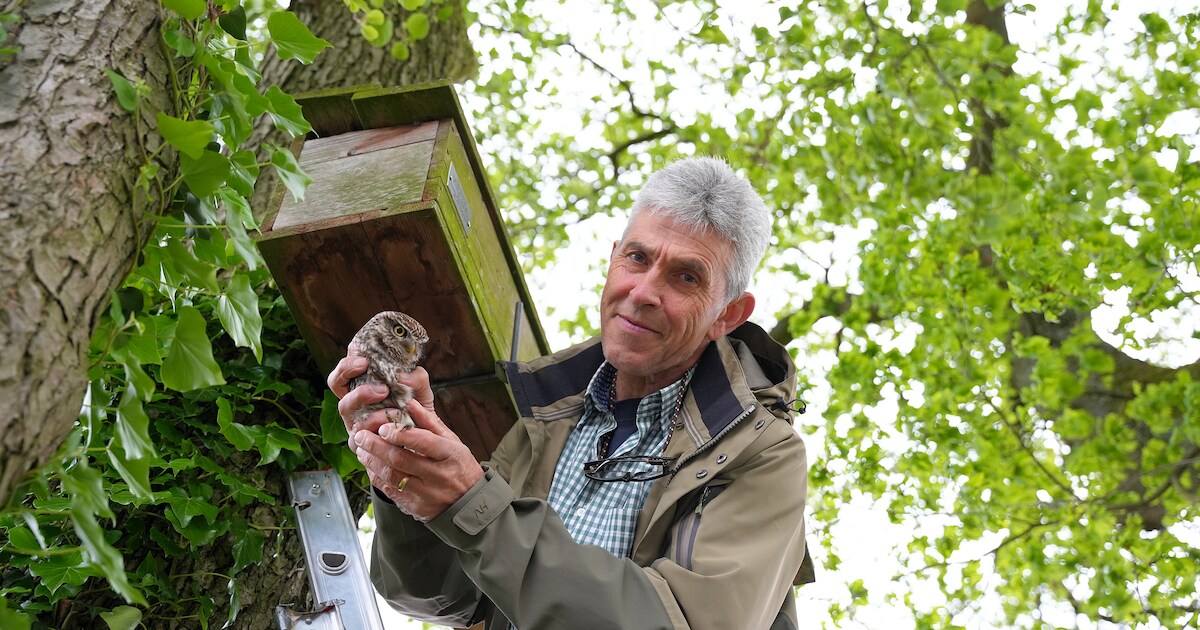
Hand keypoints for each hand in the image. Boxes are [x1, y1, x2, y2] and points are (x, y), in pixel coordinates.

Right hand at [326, 343, 434, 441]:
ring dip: (362, 394)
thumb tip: (401, 376)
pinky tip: (394, 417)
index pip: (348, 365)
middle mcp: (354, 401)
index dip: (350, 358)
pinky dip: (376, 420)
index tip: (364, 356)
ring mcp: (353, 421)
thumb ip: (416, 378)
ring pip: (344, 405)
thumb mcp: (421, 391)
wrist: (423, 444)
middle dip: (346, 371)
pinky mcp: (358, 441)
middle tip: (365, 366)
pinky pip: (358, 429)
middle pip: (335, 382)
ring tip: (385, 393)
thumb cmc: (417, 413)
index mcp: (364, 384)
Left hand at [327, 345, 481, 520]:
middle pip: (401, 459)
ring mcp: (427, 494)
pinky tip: (371, 466)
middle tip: (360, 435)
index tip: (383, 427)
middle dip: (376, 446)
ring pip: (392, 476)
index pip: (422, 441)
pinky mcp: (416, 507)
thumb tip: (409, 403)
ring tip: (361, 449)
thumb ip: (429, 422)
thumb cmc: (459, 466)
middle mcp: (439, 475)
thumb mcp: (452, 441)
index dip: (399, 433)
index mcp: (451, 454)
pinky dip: (377, 477)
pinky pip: (391, 491)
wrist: (470, 503)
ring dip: (372, 461)